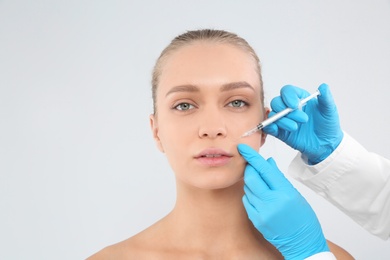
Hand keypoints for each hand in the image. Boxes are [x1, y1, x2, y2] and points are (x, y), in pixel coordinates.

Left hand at [238, 143, 328, 258]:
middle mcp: (271, 203)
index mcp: (284, 193)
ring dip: (252, 183)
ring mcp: (261, 212)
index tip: (243, 148)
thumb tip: (267, 162)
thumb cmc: (303, 218)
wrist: (302, 243)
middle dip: (250, 169)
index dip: (252, 157)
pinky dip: (251, 195)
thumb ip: (278, 178)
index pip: (265, 170)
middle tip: (252, 166)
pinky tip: (261, 198)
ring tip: (264, 187)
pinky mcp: (255, 220)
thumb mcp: (294, 194)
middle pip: (251, 178)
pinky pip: (247, 201)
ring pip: (248, 189)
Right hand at [263, 83, 342, 163]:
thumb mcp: (329, 111)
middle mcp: (289, 108)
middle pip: (276, 102)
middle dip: (285, 110)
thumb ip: (326, 98)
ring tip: (295, 128)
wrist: (326, 145)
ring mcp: (284, 120)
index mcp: (300, 98)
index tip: (295, 105)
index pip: (287, 91)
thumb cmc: (327, 126)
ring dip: (282, 121)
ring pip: (273, 114)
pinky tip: (277, 129)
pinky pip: (269, 127)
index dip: (288, 96)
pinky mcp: (280, 132)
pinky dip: (270, 127)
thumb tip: (324, 86)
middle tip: (302, 119)